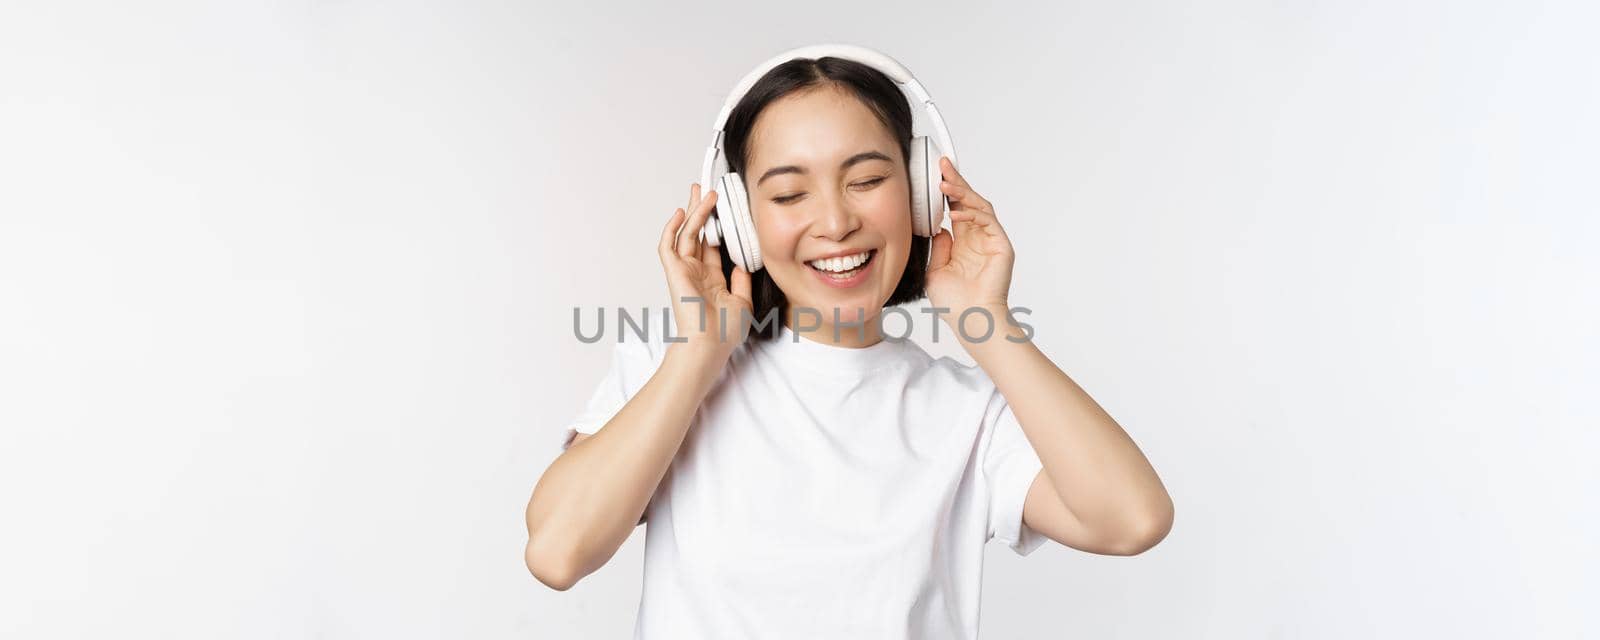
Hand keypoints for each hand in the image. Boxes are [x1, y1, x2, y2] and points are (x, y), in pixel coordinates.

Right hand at [658, 183, 753, 361]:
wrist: (710, 345)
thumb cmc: (725, 332)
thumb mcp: (743, 301)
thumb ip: (742, 279)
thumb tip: (744, 262)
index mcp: (712, 281)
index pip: (713, 247)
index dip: (718, 228)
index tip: (726, 211)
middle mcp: (696, 273)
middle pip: (698, 235)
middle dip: (702, 212)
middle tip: (706, 191)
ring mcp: (684, 271)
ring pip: (686, 234)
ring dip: (695, 212)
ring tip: (705, 193)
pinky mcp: (675, 272)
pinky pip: (668, 246)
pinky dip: (672, 228)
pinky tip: (681, 213)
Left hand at [926, 156, 1015, 314]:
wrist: (970, 320)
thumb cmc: (954, 302)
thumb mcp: (935, 270)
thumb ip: (938, 247)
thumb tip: (939, 227)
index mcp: (963, 242)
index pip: (956, 209)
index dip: (947, 192)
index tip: (935, 174)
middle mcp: (978, 238)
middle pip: (969, 202)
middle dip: (956, 182)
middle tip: (943, 165)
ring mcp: (991, 240)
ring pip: (979, 207)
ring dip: (963, 193)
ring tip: (946, 184)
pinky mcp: (1002, 246)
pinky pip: (988, 222)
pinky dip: (973, 214)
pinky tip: (956, 212)